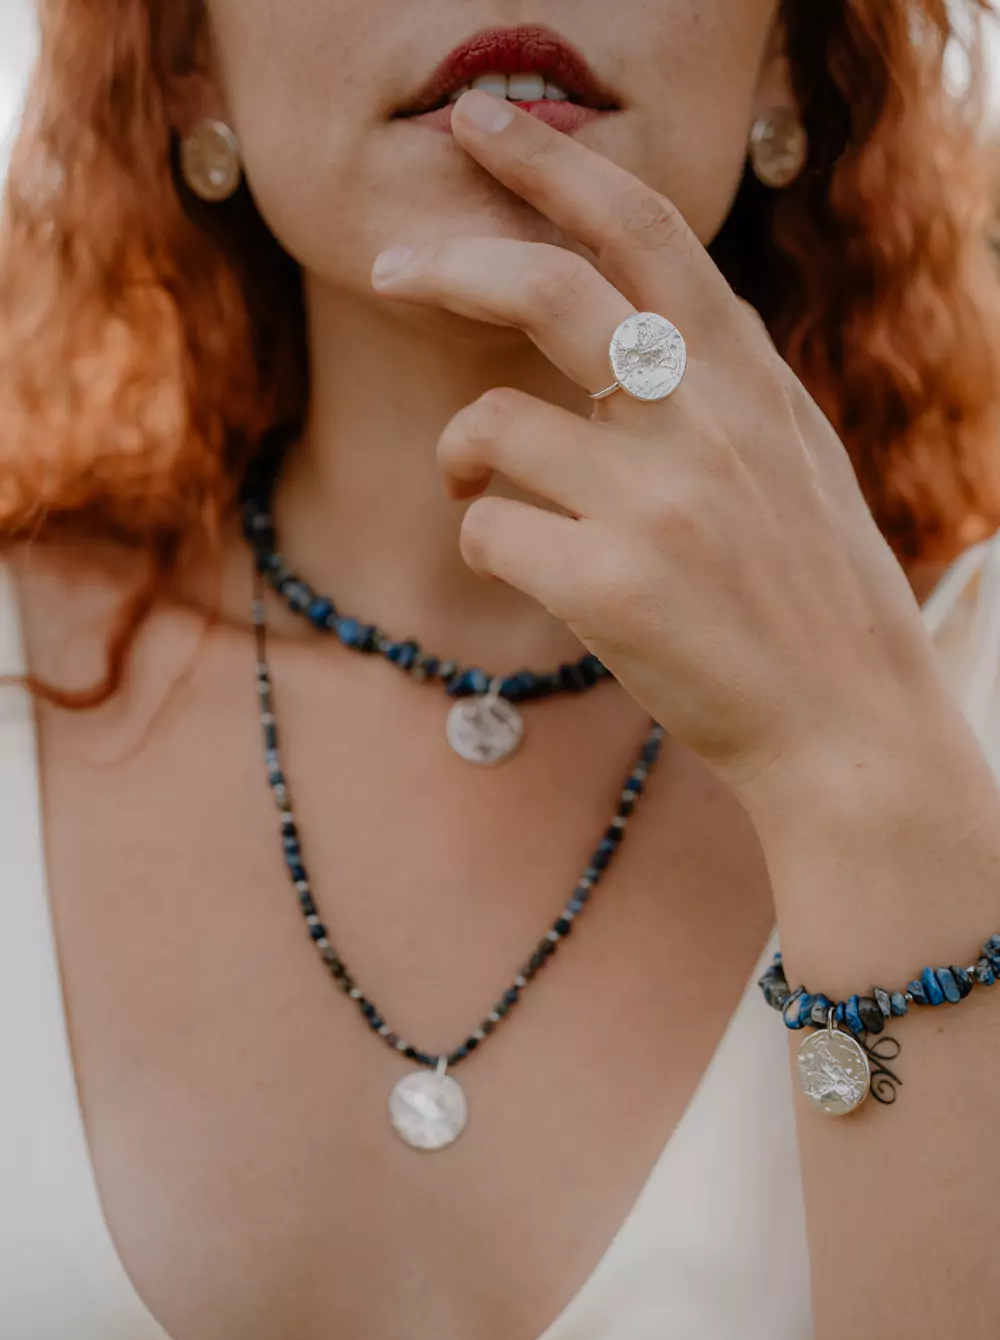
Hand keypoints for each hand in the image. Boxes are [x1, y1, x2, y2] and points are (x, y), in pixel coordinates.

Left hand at [372, 90, 944, 802]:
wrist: (850, 723)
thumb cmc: (813, 593)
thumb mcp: (791, 454)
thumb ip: (719, 381)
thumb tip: (640, 321)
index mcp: (747, 378)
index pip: (649, 230)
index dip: (557, 166)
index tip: (490, 126)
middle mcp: (705, 419)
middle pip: (546, 292)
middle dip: (449, 261)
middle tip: (392, 265)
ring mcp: (659, 499)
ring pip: (490, 427)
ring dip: (462, 455)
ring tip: (478, 484)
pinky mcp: (610, 583)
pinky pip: (487, 530)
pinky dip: (486, 542)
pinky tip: (535, 573)